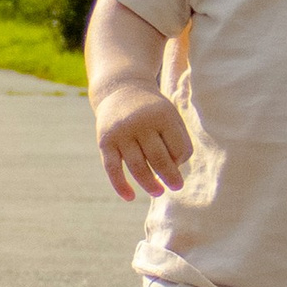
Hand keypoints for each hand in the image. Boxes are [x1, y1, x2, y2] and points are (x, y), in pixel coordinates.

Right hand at [93, 82, 193, 201]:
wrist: (120, 89)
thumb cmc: (151, 109)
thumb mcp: (170, 116)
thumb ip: (178, 141)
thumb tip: (172, 174)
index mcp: (162, 116)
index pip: (178, 148)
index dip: (181, 159)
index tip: (178, 161)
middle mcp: (140, 123)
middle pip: (159, 159)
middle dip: (170, 177)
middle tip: (177, 187)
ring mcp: (121, 133)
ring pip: (137, 167)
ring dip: (150, 184)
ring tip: (159, 192)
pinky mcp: (105, 142)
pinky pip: (112, 169)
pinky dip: (121, 186)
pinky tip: (130, 197)